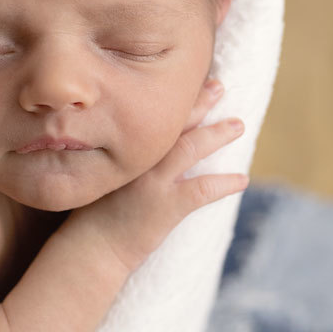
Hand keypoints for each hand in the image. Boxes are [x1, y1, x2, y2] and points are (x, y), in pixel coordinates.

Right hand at [64, 77, 247, 271]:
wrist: (90, 249)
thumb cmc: (92, 217)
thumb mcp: (99, 178)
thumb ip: (115, 160)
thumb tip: (137, 149)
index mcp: (122, 150)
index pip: (151, 115)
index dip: (173, 98)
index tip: (188, 82)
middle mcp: (138, 159)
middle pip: (174, 122)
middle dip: (200, 102)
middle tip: (219, 86)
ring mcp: (153, 181)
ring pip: (191, 148)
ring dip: (218, 134)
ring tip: (238, 125)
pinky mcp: (166, 206)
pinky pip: (203, 189)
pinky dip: (225, 183)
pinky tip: (242, 180)